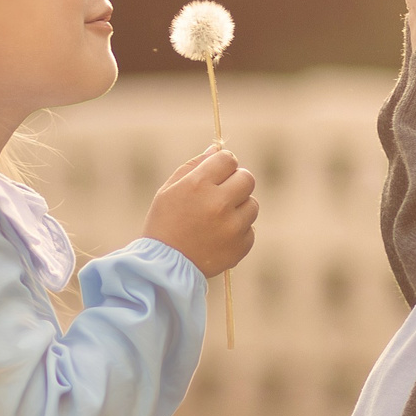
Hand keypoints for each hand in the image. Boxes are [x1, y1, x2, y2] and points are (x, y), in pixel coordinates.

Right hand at [141, 146, 258, 276]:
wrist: (163, 267)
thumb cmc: (164, 223)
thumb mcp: (169, 190)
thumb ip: (194, 166)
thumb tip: (217, 148)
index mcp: (198, 185)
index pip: (228, 159)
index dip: (223, 164)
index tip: (218, 173)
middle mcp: (218, 204)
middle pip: (247, 178)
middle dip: (236, 182)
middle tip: (222, 194)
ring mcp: (232, 227)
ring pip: (253, 205)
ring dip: (239, 208)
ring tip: (217, 219)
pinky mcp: (240, 247)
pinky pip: (250, 229)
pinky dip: (238, 231)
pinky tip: (218, 237)